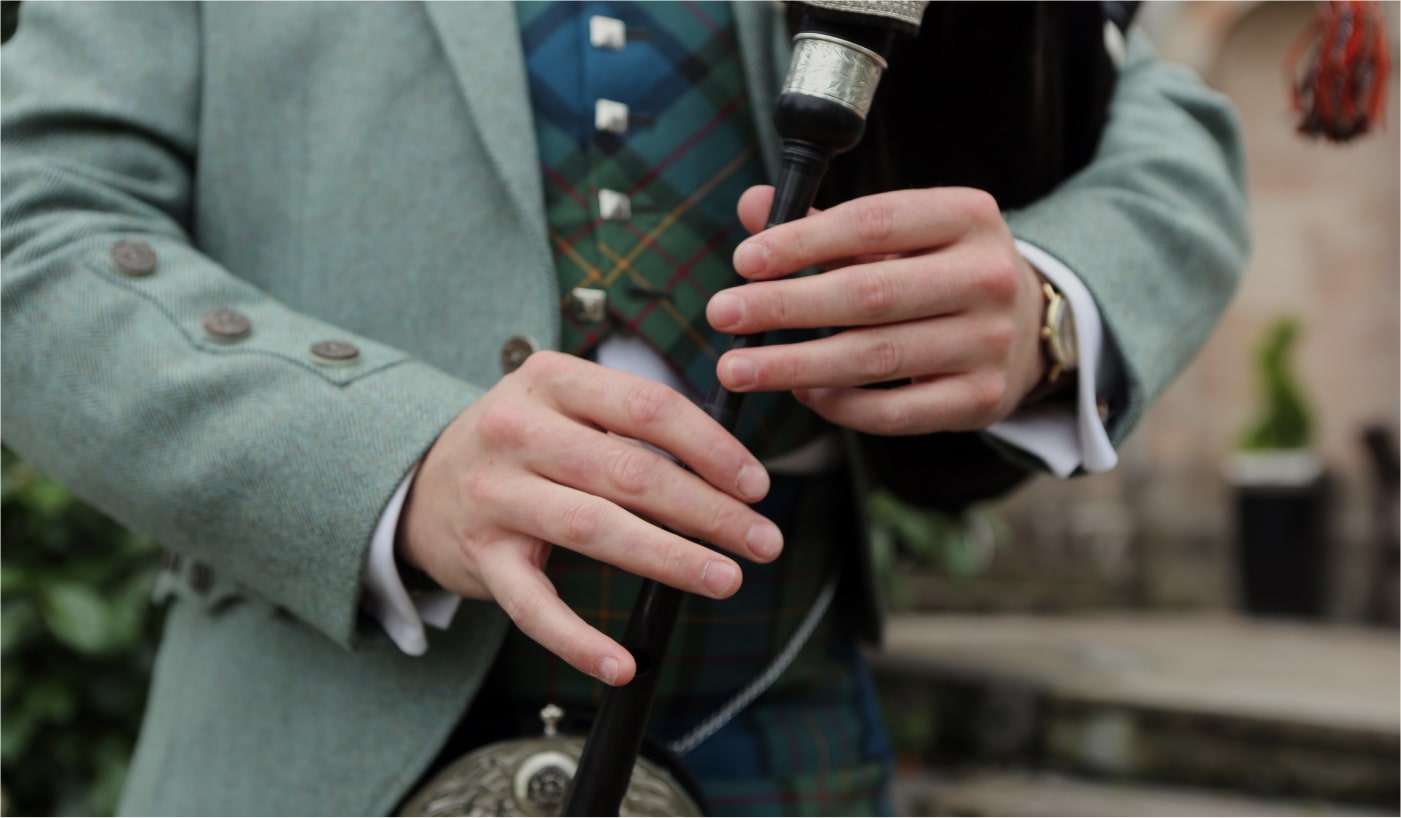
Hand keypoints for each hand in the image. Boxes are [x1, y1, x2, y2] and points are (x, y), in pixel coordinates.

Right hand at [397, 352, 780, 685]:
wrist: (422, 483)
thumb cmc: (523, 442)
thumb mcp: (566, 404)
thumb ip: (634, 424)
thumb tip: (732, 471)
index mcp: (550, 379)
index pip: (647, 406)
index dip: (710, 448)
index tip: (756, 484)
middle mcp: (516, 431)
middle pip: (630, 471)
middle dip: (708, 509)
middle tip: (762, 540)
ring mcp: (494, 495)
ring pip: (594, 529)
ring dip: (669, 559)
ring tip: (724, 578)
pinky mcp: (479, 557)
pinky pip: (534, 607)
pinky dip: (579, 641)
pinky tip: (622, 665)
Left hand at [707, 186, 1048, 434]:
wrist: (1025, 331)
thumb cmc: (937, 271)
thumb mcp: (898, 235)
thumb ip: (825, 223)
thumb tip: (752, 205)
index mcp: (967, 215)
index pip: (873, 223)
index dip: (804, 242)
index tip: (743, 260)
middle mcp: (989, 277)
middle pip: (869, 294)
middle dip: (785, 306)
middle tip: (721, 314)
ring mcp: (990, 343)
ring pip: (875, 357)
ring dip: (795, 365)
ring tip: (737, 368)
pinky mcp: (981, 400)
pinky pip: (895, 411)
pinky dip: (839, 406)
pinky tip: (800, 393)